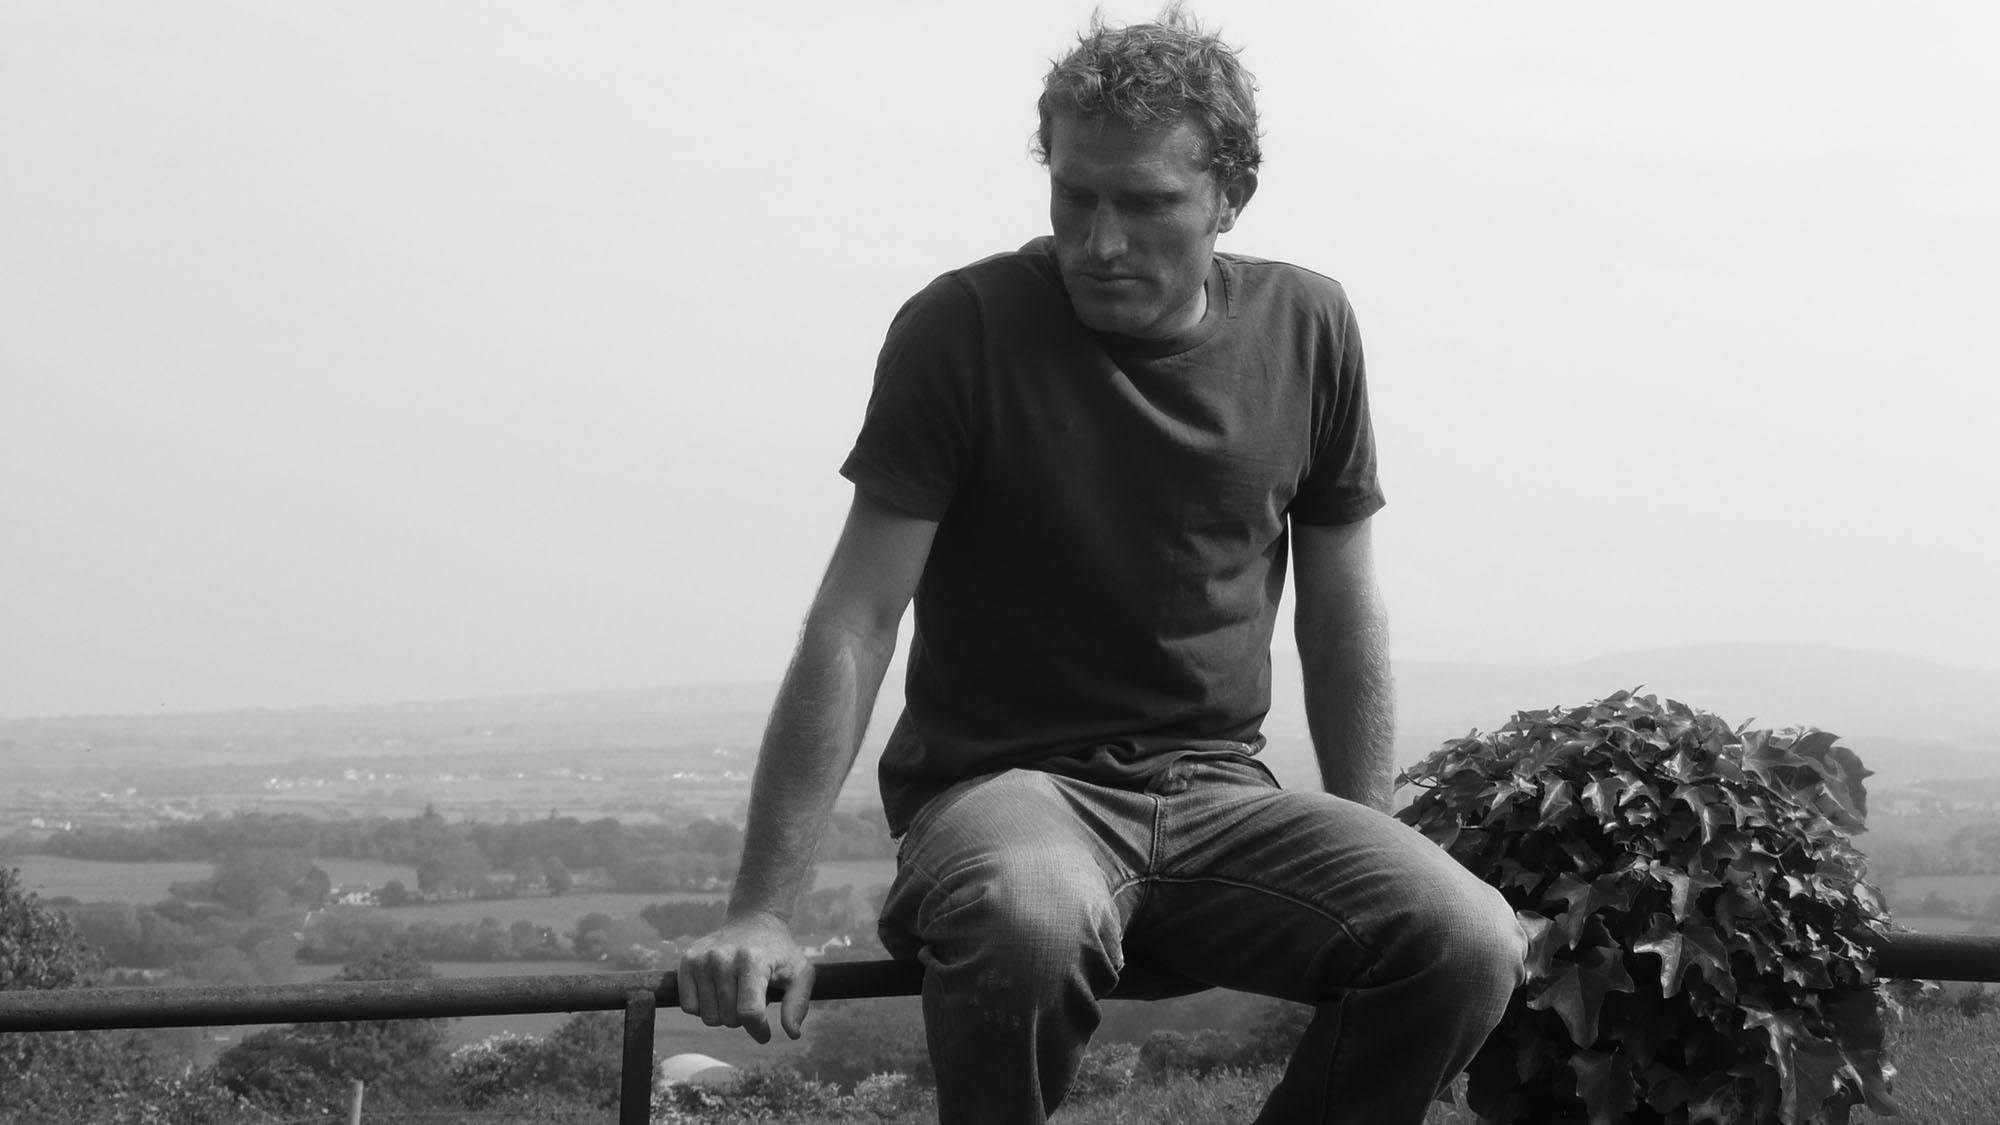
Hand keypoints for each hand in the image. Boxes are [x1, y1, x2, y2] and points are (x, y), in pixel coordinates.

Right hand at [675, 913, 814, 1043]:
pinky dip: (704, 1009)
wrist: (754, 920)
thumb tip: (793, 1034)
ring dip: (724, 1015)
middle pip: (729, 1018)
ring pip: (708, 1017)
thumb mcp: (800, 974)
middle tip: (751, 1001)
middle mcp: (723, 958)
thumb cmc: (780, 953)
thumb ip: (797, 1004)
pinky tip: (718, 993)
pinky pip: (689, 1007)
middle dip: (743, 1020)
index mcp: (753, 960)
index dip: (758, 1030)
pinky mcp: (687, 961)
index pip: (749, 1012)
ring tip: (736, 995)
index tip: (765, 1033)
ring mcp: (702, 959)